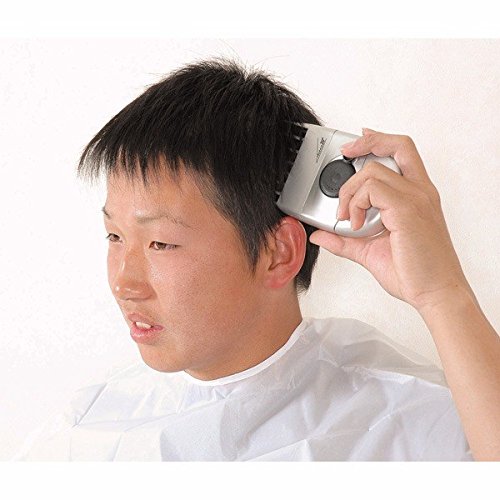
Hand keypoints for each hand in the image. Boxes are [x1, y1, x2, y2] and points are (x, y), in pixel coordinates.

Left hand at [309, 128, 470, 312]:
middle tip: (343, 155)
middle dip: (364, 144)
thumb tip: (320, 234)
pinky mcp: (408, 210)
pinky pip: (373, 189)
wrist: (435, 294)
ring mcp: (416, 199)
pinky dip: (356, 204)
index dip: (379, 139)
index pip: (403, 152)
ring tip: (348, 216)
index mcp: (417, 196)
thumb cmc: (414, 273)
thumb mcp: (369, 251)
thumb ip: (344, 240)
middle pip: (395, 146)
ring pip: (374, 170)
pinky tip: (355, 223)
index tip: (356, 143)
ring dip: (351, 191)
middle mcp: (420, 192)